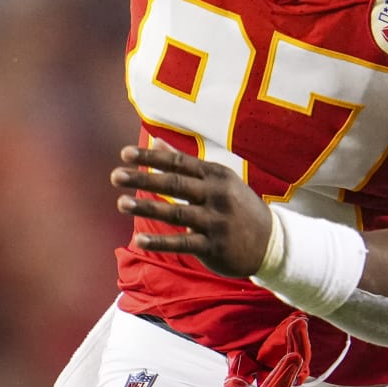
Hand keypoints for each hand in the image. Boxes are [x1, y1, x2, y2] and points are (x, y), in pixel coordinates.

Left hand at [111, 140, 273, 277]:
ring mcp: (216, 221)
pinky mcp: (214, 246)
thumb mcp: (218, 179)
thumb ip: (186, 163)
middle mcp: (217, 195)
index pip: (179, 162)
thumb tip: (155, 140)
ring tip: (121, 203)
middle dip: (143, 179)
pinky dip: (161, 242)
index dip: (151, 158)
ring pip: (177, 213)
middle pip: (175, 184)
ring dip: (147, 208)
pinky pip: (183, 243)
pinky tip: (139, 241)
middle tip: (115, 175)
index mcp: (215, 175)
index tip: (125, 154)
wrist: (272, 241)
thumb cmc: (238, 206)